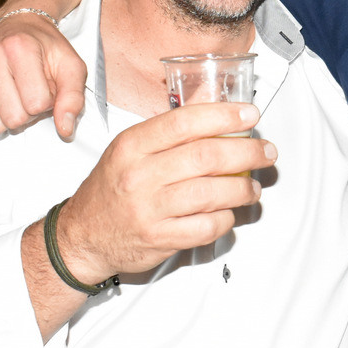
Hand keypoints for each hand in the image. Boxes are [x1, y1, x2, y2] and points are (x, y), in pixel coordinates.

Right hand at [0, 11, 87, 141]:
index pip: (37, 103)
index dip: (49, 102)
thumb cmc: (46, 48)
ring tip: (16, 97)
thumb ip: (73, 98)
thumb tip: (65, 130)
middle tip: (32, 93)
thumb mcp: (71, 66)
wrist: (17, 25)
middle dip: (30, 113)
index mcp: (20, 48)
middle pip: (14, 118)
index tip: (48, 87)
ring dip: (9, 120)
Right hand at [56, 103, 272, 282]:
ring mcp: (149, 209)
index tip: (250, 115)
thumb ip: (170, 130)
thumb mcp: (130, 148)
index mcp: (132, 145)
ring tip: (253, 186)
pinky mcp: (160, 238)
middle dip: (246, 152)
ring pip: (211, 193)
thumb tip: (217, 108)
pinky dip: (226, 219)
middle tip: (265, 152)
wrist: (82, 235)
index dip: (224, 116)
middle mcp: (139, 175)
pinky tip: (230, 212)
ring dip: (243, 189)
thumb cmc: (113, 187)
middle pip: (206, 157)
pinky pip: (207, 227)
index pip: (185, 122)